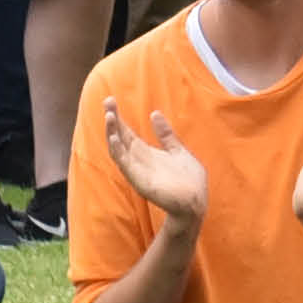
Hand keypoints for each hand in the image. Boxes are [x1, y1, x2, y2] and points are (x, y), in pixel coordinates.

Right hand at [101, 96, 211, 230]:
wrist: (195, 202)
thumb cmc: (188, 180)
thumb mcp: (177, 150)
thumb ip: (165, 134)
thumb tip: (154, 113)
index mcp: (146, 153)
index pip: (127, 132)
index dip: (118, 118)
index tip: (111, 100)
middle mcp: (138, 160)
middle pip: (120, 137)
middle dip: (113, 120)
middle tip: (107, 100)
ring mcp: (137, 170)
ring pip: (118, 149)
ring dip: (112, 132)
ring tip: (109, 115)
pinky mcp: (139, 179)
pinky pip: (124, 164)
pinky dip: (118, 150)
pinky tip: (114, 137)